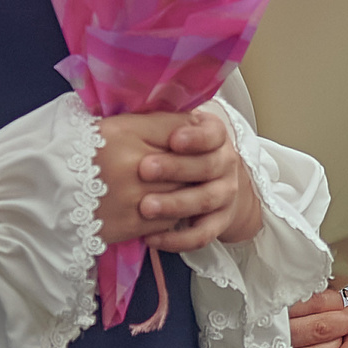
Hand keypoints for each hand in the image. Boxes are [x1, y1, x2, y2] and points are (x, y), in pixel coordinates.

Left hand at [94, 110, 262, 250]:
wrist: (213, 181)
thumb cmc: (180, 150)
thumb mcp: (173, 129)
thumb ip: (158, 121)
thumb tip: (122, 107)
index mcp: (215, 135)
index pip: (213, 133)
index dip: (195, 136)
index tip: (173, 139)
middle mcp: (226, 163)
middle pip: (207, 166)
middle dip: (176, 168)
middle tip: (144, 170)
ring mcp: (225, 193)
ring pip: (205, 200)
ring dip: (175, 204)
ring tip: (145, 207)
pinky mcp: (220, 222)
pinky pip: (203, 234)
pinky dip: (179, 239)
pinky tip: (152, 239)